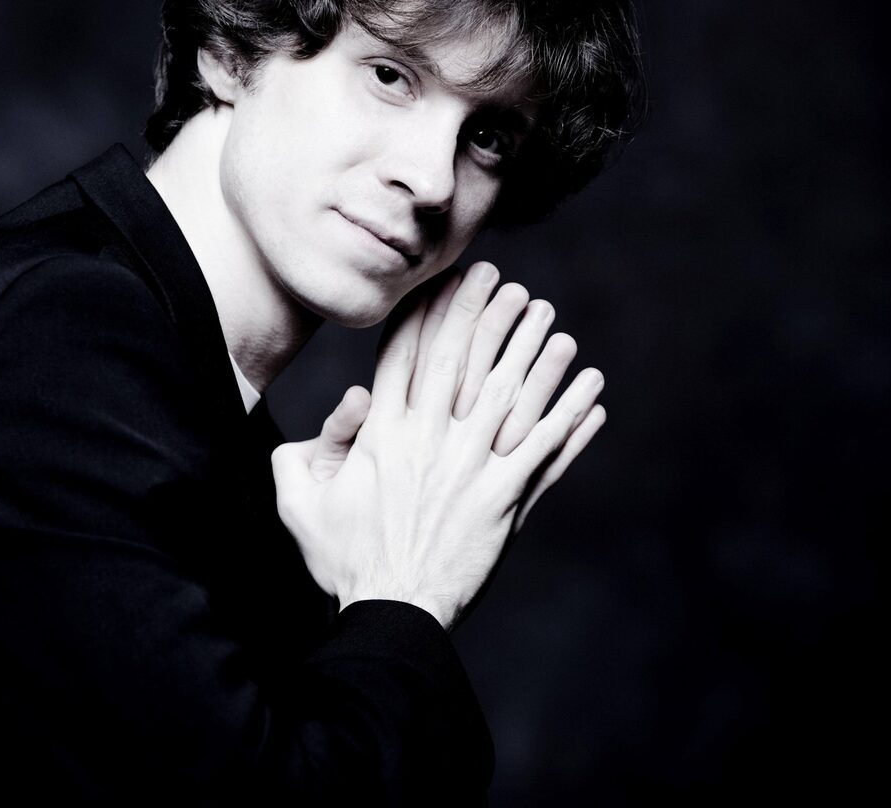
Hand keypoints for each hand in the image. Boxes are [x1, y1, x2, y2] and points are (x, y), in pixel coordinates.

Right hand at [272, 261, 606, 631]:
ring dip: (533, 352)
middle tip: (504, 279)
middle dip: (482, 313)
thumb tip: (336, 409)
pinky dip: (571, 414)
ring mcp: (470, 470)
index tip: (445, 281)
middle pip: (460, 361)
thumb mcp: (299, 504)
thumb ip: (301, 455)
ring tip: (551, 317)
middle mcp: (428, 442)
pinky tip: (591, 386)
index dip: (427, 313)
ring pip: (508, 396)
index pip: (405, 357)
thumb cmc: (341, 562)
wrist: (391, 612)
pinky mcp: (504, 501)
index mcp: (381, 435)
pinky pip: (545, 448)